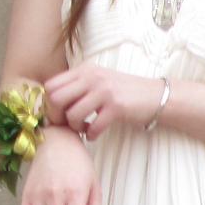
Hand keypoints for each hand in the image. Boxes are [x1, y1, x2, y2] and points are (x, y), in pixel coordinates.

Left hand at [45, 64, 163, 140]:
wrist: (155, 95)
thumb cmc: (123, 91)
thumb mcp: (98, 80)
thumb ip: (77, 85)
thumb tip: (52, 101)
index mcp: (84, 70)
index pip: (51, 85)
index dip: (49, 103)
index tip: (58, 114)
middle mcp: (92, 77)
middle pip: (56, 98)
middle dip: (57, 116)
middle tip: (67, 124)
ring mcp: (104, 91)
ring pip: (73, 114)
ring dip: (76, 127)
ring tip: (84, 128)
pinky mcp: (117, 107)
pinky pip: (94, 126)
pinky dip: (92, 134)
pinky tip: (95, 133)